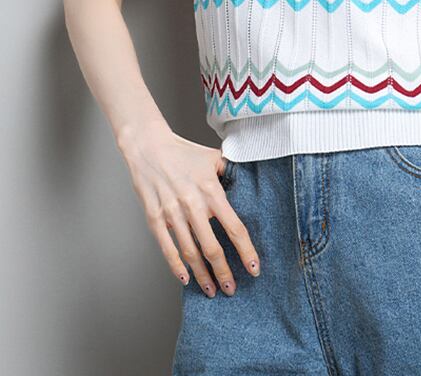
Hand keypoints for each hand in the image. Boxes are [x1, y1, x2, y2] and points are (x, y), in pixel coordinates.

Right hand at [118, 126, 260, 296]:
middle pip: (212, 248)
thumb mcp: (214, 158)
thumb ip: (231, 174)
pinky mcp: (155, 218)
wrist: (149, 147)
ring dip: (202, 275)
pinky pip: (167, 248)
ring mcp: (172, 213)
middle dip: (224, 273)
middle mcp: (193, 205)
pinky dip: (176, 266)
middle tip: (232, 289)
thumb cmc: (184, 152)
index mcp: (211, 191)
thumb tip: (248, 184)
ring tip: (211, 290)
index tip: (254, 268)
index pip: (234, 228)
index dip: (246, 251)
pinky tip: (185, 279)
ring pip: (190, 253)